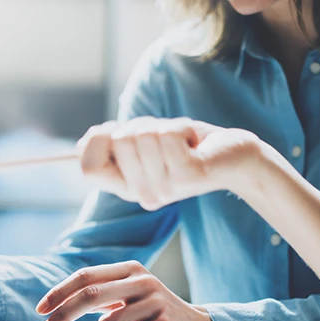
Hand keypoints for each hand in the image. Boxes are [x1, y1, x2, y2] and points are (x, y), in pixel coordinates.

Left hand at [36, 261, 216, 320]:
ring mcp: (155, 301)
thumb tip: (57, 305)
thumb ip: (101, 296)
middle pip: (89, 295)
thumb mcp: (129, 298)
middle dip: (61, 316)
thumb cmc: (156, 317)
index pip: (85, 276)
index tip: (40, 310)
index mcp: (130, 270)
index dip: (59, 292)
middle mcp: (142, 280)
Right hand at [77, 117, 266, 210]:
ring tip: (182, 142)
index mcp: (127, 189)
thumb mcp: (144, 143)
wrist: (234, 157)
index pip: (88, 168)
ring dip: (164, 126)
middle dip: (141, 125)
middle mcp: (142, 195)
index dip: (97, 141)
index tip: (120, 134)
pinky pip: (168, 135)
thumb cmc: (187, 145)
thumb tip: (85, 142)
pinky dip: (182, 127)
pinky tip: (194, 144)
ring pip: (143, 135)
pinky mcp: (187, 175)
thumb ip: (113, 143)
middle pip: (117, 142)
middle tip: (165, 140)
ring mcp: (164, 188)